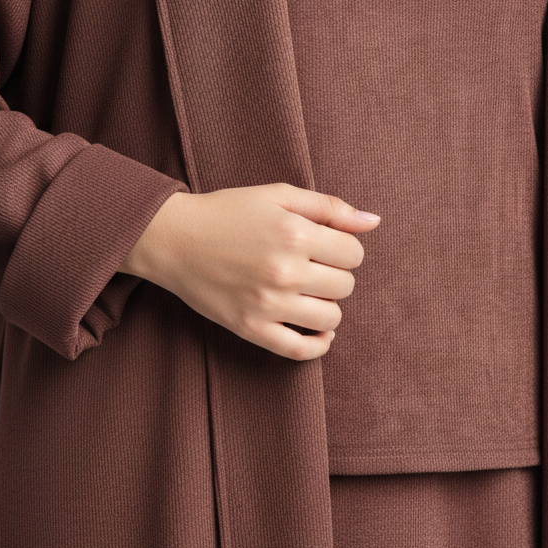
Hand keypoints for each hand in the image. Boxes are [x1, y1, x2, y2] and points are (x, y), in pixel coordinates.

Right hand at [118, 182, 379, 360]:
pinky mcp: (251, 328)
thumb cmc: (227, 212)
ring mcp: (268, 304)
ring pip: (331, 319)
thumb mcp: (278, 196)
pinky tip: (316, 330)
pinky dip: (318, 344)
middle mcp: (285, 271)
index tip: (325, 247)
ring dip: (327, 307)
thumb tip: (374, 221)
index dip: (344, 249)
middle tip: (311, 267)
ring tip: (308, 293)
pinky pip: (301, 350)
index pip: (354, 253)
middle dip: (335, 275)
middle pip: (345, 286)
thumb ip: (329, 207)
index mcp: (295, 234)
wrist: (173, 239)